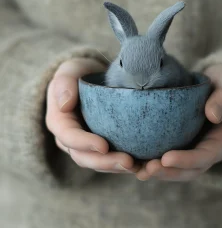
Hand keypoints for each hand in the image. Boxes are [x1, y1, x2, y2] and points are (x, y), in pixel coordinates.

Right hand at [46, 58, 139, 173]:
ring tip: (139, 167)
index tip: (104, 146)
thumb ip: (64, 83)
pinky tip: (144, 164)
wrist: (93, 80)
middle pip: (84, 157)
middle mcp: (72, 139)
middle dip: (105, 163)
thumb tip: (64, 105)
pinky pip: (112, 159)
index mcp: (60, 122)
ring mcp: (87, 145)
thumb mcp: (69, 71)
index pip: (68, 137)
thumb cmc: (80, 74)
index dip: (84, 144)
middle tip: (128, 163)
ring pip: (100, 163)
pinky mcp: (104, 146)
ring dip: (118, 168)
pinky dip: (128, 164)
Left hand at [136, 64, 221, 180]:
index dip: (186, 161)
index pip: (205, 156)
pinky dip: (150, 162)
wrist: (215, 85)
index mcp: (221, 140)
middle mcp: (207, 150)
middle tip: (146, 170)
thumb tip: (213, 116)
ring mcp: (192, 149)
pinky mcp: (180, 145)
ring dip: (156, 172)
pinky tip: (134, 161)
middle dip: (167, 172)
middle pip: (188, 170)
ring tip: (136, 169)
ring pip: (175, 169)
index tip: (166, 158)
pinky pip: (166, 158)